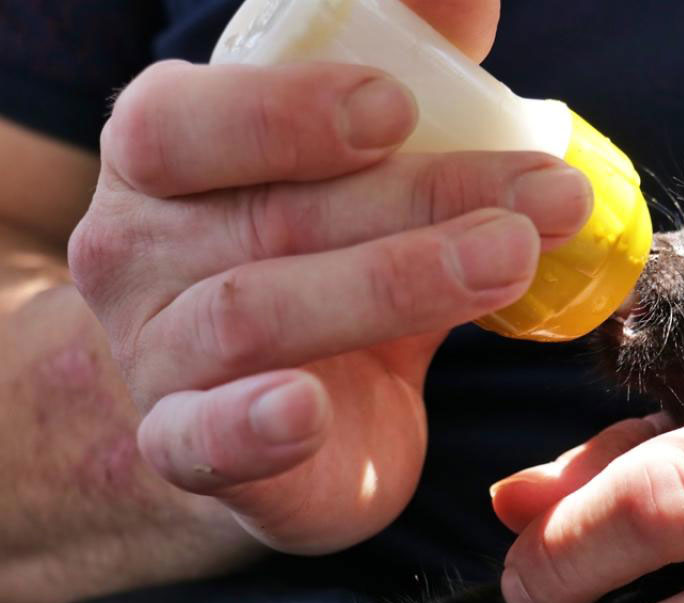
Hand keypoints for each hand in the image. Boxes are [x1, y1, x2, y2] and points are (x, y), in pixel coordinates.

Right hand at [69, 1, 590, 553]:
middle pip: (268, 215)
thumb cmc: (309, 254)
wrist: (259, 396)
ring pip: (251, 312)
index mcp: (165, 153)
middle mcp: (137, 246)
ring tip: (510, 260)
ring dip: (393, 283)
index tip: (399, 106)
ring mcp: (153, 354)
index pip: (187, 119)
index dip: (289, 111)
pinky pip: (200, 441)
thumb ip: (403, 74)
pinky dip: (251, 426)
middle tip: (546, 193)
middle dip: (419, 199)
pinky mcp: (184, 447)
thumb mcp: (350, 165)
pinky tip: (307, 412)